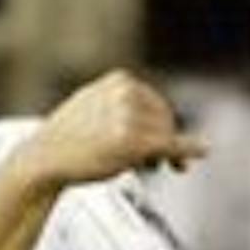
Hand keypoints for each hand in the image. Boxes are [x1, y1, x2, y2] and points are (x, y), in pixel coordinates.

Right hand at [20, 69, 206, 188]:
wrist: (45, 158)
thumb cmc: (70, 138)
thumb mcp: (95, 106)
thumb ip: (124, 106)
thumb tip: (157, 125)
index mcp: (120, 81)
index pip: (156, 103)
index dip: (162, 125)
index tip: (163, 144)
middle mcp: (126, 94)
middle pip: (165, 119)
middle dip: (164, 141)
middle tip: (158, 167)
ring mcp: (130, 117)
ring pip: (165, 137)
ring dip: (161, 156)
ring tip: (144, 168)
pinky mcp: (133, 142)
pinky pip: (170, 145)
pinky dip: (189, 148)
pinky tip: (204, 149)